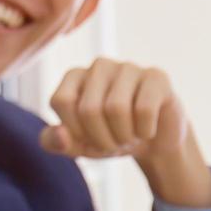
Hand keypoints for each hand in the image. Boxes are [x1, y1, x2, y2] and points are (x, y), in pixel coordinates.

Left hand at [42, 58, 210, 207]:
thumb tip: (60, 134)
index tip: (88, 138)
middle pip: (88, 109)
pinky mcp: (156, 77)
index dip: (75, 131)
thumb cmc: (109, 137)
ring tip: (129, 136)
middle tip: (114, 142)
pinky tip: (147, 130)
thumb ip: (54, 142)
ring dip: (123, 137)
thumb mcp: (77, 145)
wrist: (153, 141)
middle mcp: (99, 66)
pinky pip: (144, 110)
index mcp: (74, 76)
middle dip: (102, 139)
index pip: (61, 101)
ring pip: (116, 109)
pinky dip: (145, 131)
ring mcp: (128, 68)